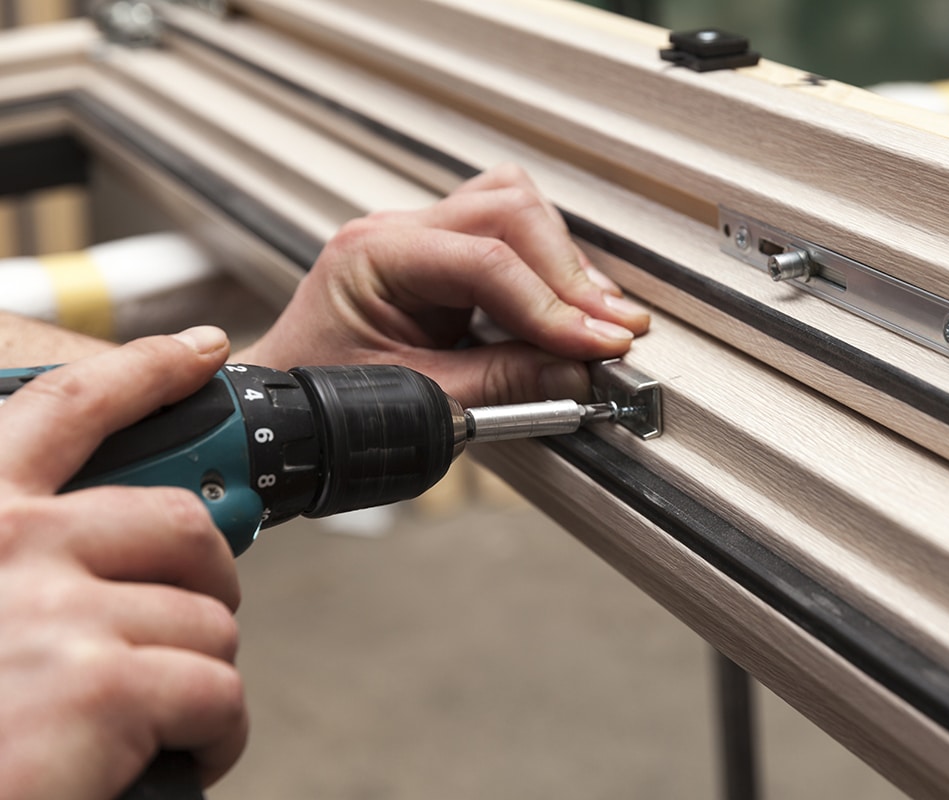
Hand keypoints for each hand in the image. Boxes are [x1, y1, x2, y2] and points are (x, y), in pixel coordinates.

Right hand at [0, 328, 245, 798]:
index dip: (145, 370)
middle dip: (207, 581)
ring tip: (155, 719)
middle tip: (189, 626)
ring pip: (207, 621)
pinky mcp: (102, 685)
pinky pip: (218, 693)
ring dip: (199, 677)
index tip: (199, 349)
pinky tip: (179, 757)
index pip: (65, 406)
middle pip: (181, 526)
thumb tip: (93, 551)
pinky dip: (216, 735)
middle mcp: (7, 545)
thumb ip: (16, 560)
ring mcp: (55, 612)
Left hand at [237, 164, 650, 406]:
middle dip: (569, 274)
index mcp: (375, 256)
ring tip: (597, 317)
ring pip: (512, 208)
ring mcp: (418, 238)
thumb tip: (574, 374)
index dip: (554, 306)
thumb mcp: (417, 404)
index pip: (488, 262)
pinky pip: (506, 236)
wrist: (286, 416)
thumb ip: (500, 385)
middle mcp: (397, 232)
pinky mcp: (439, 258)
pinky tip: (568, 307)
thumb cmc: (324, 406)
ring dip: (562, 261)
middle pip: (508, 210)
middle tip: (612, 330)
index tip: (600, 345)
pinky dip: (545, 268)